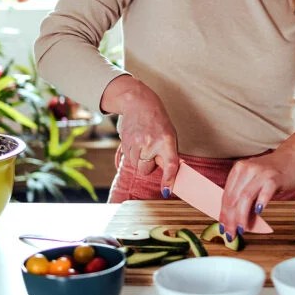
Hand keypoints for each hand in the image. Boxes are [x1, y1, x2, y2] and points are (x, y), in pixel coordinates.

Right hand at [102, 76, 179, 194]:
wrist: (138, 103)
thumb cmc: (157, 121)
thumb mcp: (170, 134)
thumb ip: (169, 154)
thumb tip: (170, 175)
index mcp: (167, 140)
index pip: (170, 164)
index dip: (168, 179)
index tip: (167, 191)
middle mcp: (151, 142)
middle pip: (146, 170)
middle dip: (148, 165)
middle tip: (152, 151)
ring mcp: (136, 143)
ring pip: (136, 165)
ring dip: (139, 159)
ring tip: (144, 143)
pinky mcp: (125, 142)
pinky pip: (128, 159)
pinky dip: (132, 154)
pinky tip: (136, 141)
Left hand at [219, 149, 294, 240]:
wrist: (294, 157)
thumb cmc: (273, 172)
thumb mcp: (254, 181)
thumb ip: (244, 197)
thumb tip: (235, 221)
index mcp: (238, 169)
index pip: (226, 195)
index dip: (223, 214)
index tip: (222, 228)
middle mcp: (247, 169)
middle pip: (233, 198)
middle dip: (230, 219)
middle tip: (231, 234)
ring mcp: (260, 173)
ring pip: (245, 198)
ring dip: (241, 216)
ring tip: (241, 229)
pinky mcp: (274, 178)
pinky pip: (264, 193)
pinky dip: (259, 204)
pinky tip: (258, 213)